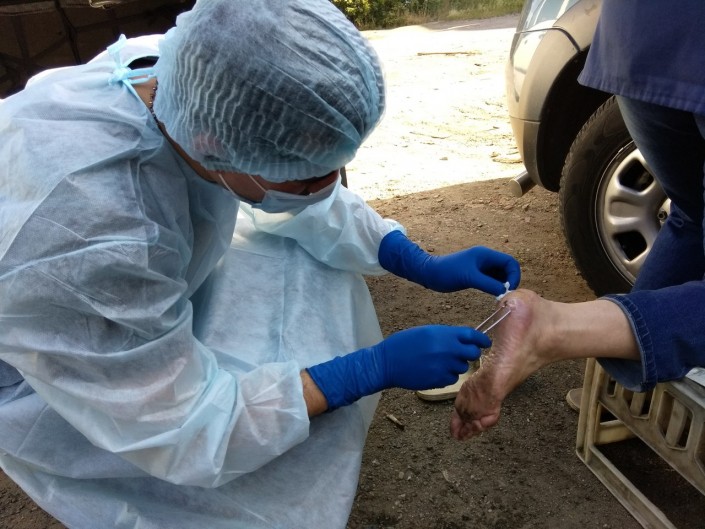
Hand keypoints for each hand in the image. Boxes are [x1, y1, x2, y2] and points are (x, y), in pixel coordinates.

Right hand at [306, 325, 490, 409]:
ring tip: (440, 361)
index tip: (484, 342)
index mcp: (444, 335)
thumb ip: (446, 335)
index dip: (481, 339)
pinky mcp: (439, 381)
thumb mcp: (426, 332)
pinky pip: (452, 378)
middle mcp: (448, 350)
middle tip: (465, 354)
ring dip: (457, 365)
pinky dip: (447, 375)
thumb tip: (463, 339)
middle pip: (473, 354)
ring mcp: (444, 367)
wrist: (387, 362)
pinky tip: (434, 370)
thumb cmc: (404, 343)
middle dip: (471, 353)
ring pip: (462, 367)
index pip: (473, 336)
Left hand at [378, 230, 519, 294]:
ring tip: (500, 297)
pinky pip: (492, 280)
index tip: (509, 290)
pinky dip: (496, 287)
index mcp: (486, 254)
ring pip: (501, 275)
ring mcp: (481, 266)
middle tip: (506, 296)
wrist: (429, 273)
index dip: (514, 276)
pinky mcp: (477, 274)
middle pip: (508, 269)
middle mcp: (486, 258)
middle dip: (510, 281)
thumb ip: (488, 284)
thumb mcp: (469, 278)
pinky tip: (493, 296)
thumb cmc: (447, 272)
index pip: (510, 262)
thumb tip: (506, 291)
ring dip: (503, 285)